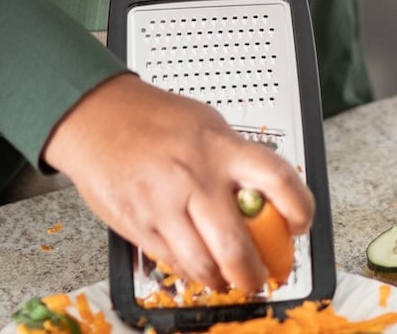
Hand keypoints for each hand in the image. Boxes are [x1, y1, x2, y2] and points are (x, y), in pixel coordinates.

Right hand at [42, 74, 313, 292]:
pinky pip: (172, 262)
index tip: (300, 224)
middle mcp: (195, 178)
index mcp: (221, 147)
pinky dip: (190, 272)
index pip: (278, 180)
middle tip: (262, 277)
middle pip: (237, 244)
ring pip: (203, 264)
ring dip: (222, 281)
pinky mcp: (138, 225)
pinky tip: (198, 268)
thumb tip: (269, 191)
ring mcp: (164, 205)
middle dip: (255, 273)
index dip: (300, 208)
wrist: (96, 116)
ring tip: (229, 280)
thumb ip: (238, 158)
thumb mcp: (208, 124)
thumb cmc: (153, 118)